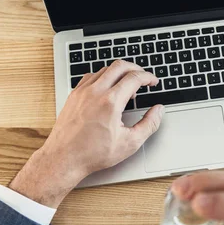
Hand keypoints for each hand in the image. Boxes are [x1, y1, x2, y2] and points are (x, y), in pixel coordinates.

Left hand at [10, 60, 163, 207]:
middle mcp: (95, 92)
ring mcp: (82, 92)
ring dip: (119, 72)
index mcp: (111, 102)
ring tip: (127, 86)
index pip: (134, 78)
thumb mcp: (130, 143)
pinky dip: (103, 77)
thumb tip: (158, 111)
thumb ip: (149, 124)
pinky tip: (108, 88)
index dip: (148, 77)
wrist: (64, 158)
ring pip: (104, 69)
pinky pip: (91, 76)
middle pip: (119, 66)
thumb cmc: (93, 154)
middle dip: (135, 68)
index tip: (153, 81)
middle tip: (143, 77)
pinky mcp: (74, 95)